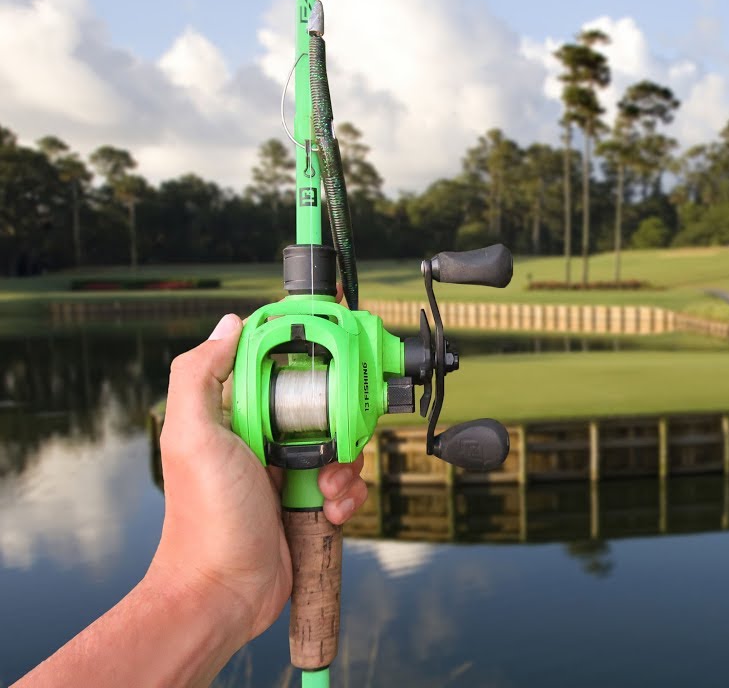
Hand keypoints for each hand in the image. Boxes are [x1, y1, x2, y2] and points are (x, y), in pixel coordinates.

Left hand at [150, 313, 368, 643]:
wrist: (225, 592)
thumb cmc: (204, 519)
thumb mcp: (192, 436)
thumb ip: (200, 375)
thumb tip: (229, 324)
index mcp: (235, 416)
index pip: (280, 368)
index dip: (308, 359)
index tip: (334, 356)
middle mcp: (263, 440)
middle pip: (324, 406)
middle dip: (338, 425)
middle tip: (329, 446)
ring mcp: (288, 473)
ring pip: (342, 446)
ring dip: (345, 468)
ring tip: (322, 491)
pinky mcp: (309, 504)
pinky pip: (348, 486)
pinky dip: (348, 498)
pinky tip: (328, 512)